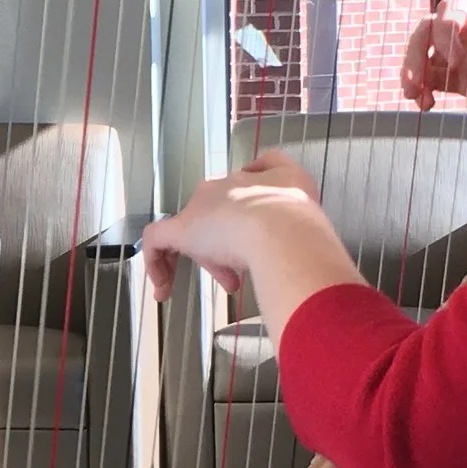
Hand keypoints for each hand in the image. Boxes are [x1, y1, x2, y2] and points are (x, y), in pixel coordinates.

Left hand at [143, 151, 335, 305]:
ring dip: (210, 256)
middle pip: (222, 211)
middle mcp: (229, 186)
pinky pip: (158, 240)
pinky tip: (163, 289)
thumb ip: (299, 210)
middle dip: (232, 243)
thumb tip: (296, 232)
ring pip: (197, 227)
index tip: (258, 240)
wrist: (283, 230)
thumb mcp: (309, 206)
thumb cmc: (301, 224)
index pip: (248, 188)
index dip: (251, 215)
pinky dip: (157, 262)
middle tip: (244, 273)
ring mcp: (203, 207)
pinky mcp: (183, 229)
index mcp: (261, 178)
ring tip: (227, 284)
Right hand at [398, 0, 466, 146]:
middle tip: (417, 81)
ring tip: (412, 95)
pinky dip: (422, 89)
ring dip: (412, 69)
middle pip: (430, 30)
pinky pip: (435, 80)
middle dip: (416, 50)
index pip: (452, 10)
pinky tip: (425, 105)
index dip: (445, 29)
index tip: (457, 56)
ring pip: (427, 54)